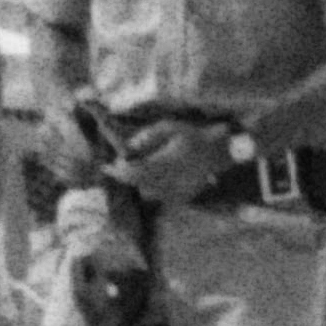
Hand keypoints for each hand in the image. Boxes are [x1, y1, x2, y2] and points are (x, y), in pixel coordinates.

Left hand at [115, 115, 234, 210]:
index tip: (106, 166)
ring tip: (144, 169)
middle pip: (138, 184)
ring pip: (147, 192)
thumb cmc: (193, 136)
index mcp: (164, 163)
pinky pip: (160, 196)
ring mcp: (176, 192)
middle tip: (120, 166)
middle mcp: (168, 181)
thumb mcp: (169, 128)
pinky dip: (155, 188)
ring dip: (141, 182)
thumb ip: (147, 137)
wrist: (218, 152)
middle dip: (127, 176)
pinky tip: (160, 176)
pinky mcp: (181, 197)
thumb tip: (129, 147)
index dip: (117, 171)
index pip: (133, 172)